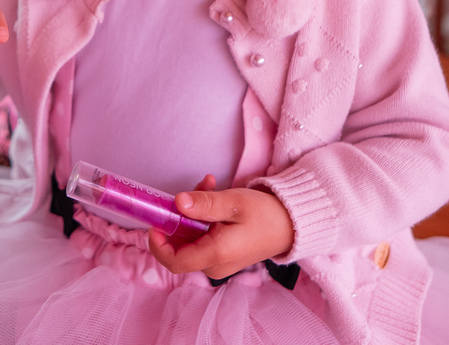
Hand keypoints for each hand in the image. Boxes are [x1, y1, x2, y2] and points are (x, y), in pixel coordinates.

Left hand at [148, 175, 295, 280]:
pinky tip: (213, 191)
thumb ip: (205, 204)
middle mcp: (214, 264)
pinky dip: (202, 215)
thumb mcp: (234, 203)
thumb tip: (178, 202)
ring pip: (190, 236)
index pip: (173, 261)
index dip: (157, 243)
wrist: (292, 225)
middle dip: (179, 215)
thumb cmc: (267, 215)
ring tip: (208, 184)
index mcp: (215, 255)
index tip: (156, 220)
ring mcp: (218, 260)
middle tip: (191, 190)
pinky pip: (202, 236)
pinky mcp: (222, 253)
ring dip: (192, 210)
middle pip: (179, 245)